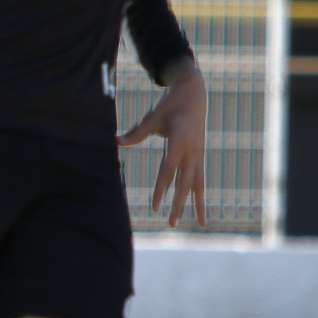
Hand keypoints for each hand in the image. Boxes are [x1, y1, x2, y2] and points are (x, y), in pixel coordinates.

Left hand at [120, 64, 206, 227]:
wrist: (194, 93)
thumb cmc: (170, 105)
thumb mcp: (153, 117)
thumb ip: (136, 133)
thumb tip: (115, 142)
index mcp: (180, 141)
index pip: (168, 170)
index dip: (161, 188)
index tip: (154, 205)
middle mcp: (192, 151)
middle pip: (185, 183)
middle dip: (179, 204)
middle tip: (171, 223)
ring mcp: (198, 154)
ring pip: (198, 184)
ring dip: (197, 204)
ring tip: (201, 225)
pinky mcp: (200, 156)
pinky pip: (201, 179)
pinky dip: (202, 195)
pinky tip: (203, 211)